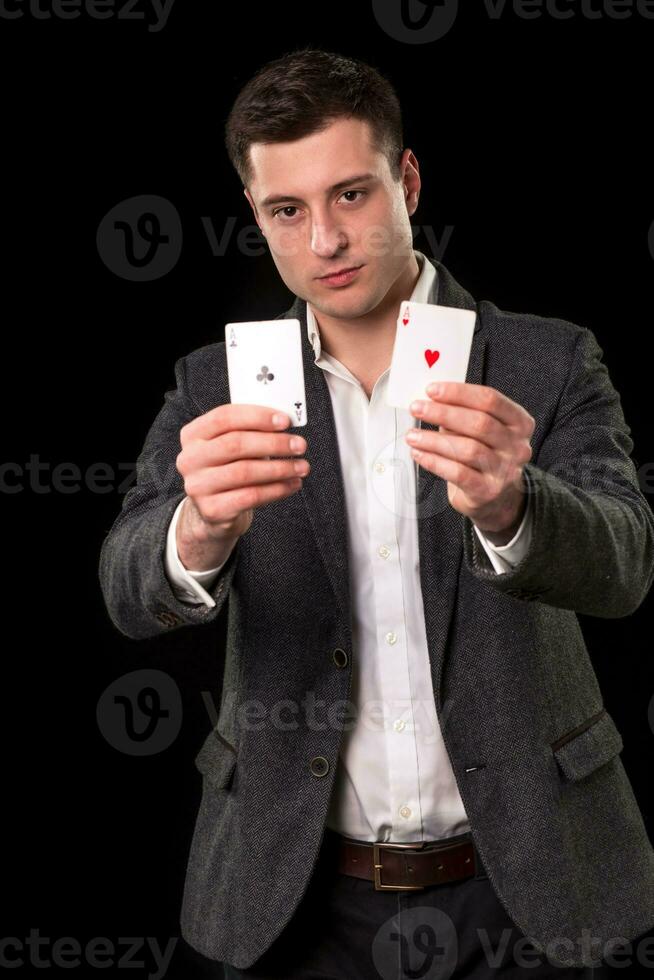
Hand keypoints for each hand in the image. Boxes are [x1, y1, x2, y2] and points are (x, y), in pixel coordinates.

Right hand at [175, 404, 309, 565]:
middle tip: (299, 445)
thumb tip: (284, 424)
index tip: (285, 421)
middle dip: (274, 443)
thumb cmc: (228, 470)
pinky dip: (277, 489)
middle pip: (235, 444)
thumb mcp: (231, 447)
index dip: (257, 417)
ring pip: (245, 472)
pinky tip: (292, 484)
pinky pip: (251, 496)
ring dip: (280, 468)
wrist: (214, 511)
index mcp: (193, 435)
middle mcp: (190, 459)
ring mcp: (198, 486)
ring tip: (301, 466)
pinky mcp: (212, 510)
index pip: (224, 417)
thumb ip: (251, 431)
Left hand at [405, 382, 534, 540]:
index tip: (432, 390)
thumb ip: (462, 414)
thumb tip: (430, 400)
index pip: (491, 400)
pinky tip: (419, 454)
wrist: (494, 498)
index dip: (459, 393)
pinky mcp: (488, 491)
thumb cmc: (484, 455)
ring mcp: (505, 471)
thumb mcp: (481, 431)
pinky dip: (435, 462)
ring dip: (434, 440)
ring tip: (412, 435)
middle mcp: (517, 446)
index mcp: (519, 423)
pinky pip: (458, 473)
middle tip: (417, 408)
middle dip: (443, 413)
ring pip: (468, 449)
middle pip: (479, 423)